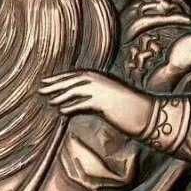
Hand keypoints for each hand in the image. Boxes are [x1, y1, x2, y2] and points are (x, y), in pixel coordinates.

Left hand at [40, 71, 154, 136]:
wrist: (151, 114)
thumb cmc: (131, 109)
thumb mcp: (109, 103)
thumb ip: (91, 101)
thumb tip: (74, 106)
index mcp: (102, 78)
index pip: (76, 75)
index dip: (60, 78)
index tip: (46, 81)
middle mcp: (100, 82)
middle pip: (72, 80)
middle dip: (55, 84)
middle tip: (40, 88)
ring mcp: (102, 92)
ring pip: (75, 90)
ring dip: (60, 95)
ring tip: (48, 100)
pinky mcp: (105, 103)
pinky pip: (83, 104)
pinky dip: (71, 107)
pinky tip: (62, 112)